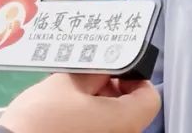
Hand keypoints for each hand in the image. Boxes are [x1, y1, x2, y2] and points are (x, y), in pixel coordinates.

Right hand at [0, 73, 159, 132]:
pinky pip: (98, 129)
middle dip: (111, 88)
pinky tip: (65, 108)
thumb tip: (106, 64)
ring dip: (98, 102)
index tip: (114, 69)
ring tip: (72, 90)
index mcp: (125, 121)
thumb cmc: (42, 118)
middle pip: (130, 108)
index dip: (135, 77)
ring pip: (112, 119)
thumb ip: (94, 71)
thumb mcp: (68, 82)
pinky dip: (88, 118)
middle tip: (87, 76)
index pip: (149, 96)